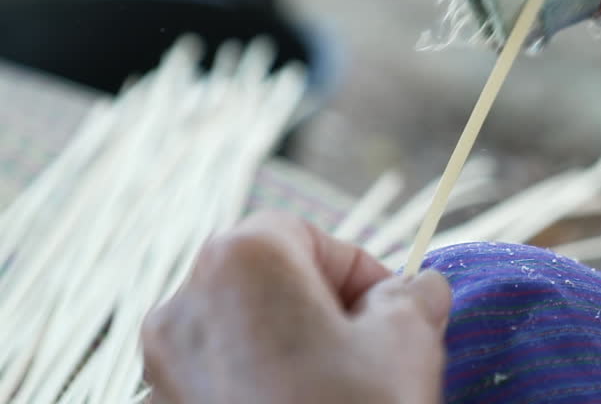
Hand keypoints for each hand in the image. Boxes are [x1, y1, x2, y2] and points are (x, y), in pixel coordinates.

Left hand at [142, 212, 449, 403]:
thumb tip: (417, 290)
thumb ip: (412, 298)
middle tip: (374, 350)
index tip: (391, 308)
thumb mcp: (409, 341)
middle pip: (265, 281)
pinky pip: (219, 383)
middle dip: (323, 308)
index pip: (302, 232)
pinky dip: (259, 389)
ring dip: (292, 350)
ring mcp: (163, 372)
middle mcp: (184, 307)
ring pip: (241, 334)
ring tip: (343, 390)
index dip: (355, 267)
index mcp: (240, 262)